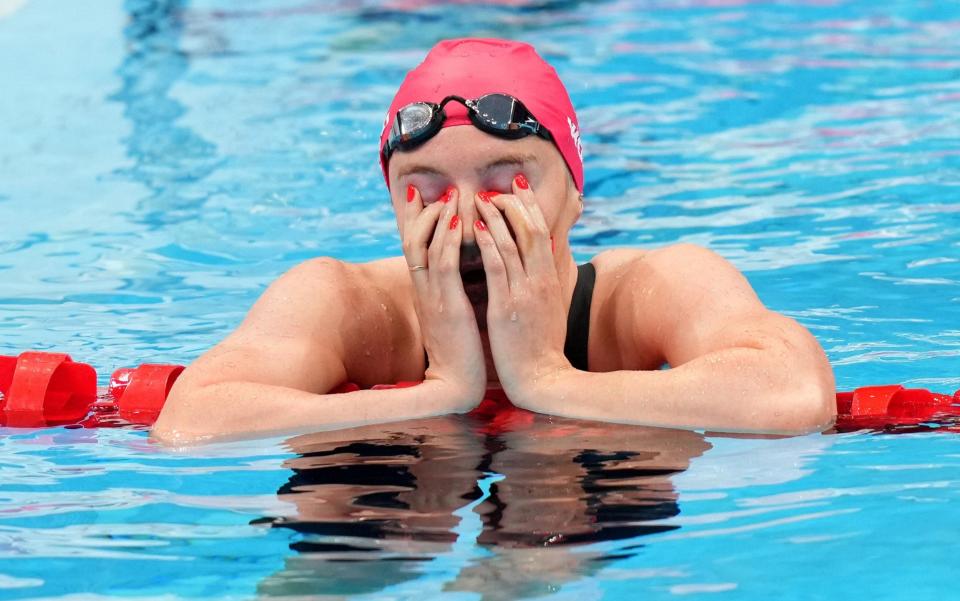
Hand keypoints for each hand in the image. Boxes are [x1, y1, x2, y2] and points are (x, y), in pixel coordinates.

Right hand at [402, 184, 486, 411]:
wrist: (457, 385)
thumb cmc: (461, 352)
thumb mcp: (452, 315)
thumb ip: (450, 292)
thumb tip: (456, 274)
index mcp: (425, 292)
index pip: (414, 246)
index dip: (414, 218)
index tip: (420, 193)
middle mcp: (423, 290)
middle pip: (411, 240)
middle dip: (423, 211)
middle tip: (438, 188)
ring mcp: (432, 298)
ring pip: (425, 246)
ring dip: (439, 216)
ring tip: (452, 194)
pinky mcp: (447, 307)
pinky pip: (443, 265)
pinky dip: (449, 239)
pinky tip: (459, 220)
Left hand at [471, 175, 574, 404]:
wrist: (542, 381)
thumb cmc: (541, 349)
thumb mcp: (549, 310)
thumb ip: (545, 282)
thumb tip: (545, 256)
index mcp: (549, 280)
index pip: (542, 232)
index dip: (529, 206)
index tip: (517, 186)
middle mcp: (540, 281)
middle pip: (531, 229)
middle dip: (515, 202)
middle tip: (500, 183)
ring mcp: (525, 292)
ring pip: (513, 242)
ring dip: (496, 215)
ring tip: (479, 197)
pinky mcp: (508, 306)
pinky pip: (498, 266)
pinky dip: (488, 243)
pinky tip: (476, 226)